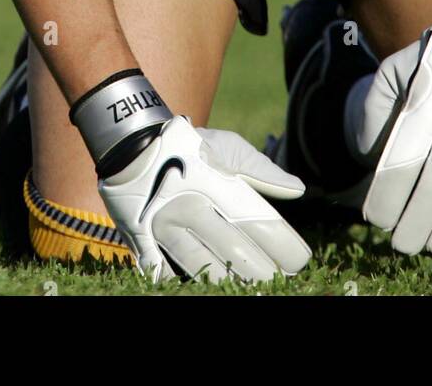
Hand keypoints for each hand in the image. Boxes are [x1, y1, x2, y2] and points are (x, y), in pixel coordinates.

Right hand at [98, 115, 311, 283]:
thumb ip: (263, 172)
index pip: (256, 220)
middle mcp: (191, 204)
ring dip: (226, 279)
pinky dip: (176, 280)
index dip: (280, 243)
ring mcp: (164, 222)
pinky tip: (202, 289)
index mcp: (216, 182)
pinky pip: (159, 267)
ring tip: (250, 290)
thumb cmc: (190, 145)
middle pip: (231, 247)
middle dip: (258, 270)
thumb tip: (299, 189)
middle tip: (276, 281)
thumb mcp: (228, 147)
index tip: (299, 259)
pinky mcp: (141, 236)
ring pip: (199, 262)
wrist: (132, 140)